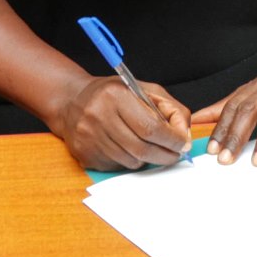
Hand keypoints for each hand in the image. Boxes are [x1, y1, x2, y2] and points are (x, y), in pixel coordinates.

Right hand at [50, 75, 192, 171]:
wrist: (71, 101)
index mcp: (116, 96)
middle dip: (165, 155)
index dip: (172, 139)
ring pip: (131, 161)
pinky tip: (127, 147)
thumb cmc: (112, 94)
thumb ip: (169, 108)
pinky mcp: (85, 155)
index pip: (151, 127)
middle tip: (176, 154)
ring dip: (148, 158)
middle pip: (142, 148)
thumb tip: (185, 135)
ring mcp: (89, 138)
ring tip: (149, 147)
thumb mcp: (143, 89)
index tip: (183, 143)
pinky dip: (130, 161)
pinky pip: (118, 167)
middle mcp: (99, 116)